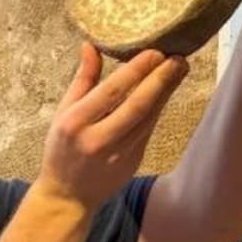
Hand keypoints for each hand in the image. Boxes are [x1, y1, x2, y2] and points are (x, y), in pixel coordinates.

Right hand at [37, 44, 187, 210]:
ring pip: (148, 118)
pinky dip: (159, 108)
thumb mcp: (63, 112)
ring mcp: (117, 154)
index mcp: (75, 123)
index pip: (111, 92)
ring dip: (167, 92)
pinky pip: (149, 129)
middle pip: (137, 105)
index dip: (136, 71)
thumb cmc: (62, 149)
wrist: (68, 195)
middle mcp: (97, 139)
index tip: (154, 51)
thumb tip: (91, 45)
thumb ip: (82, 80)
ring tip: (179, 68)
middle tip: (177, 58)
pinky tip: (167, 91)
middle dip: (160, 79)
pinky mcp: (132, 162)